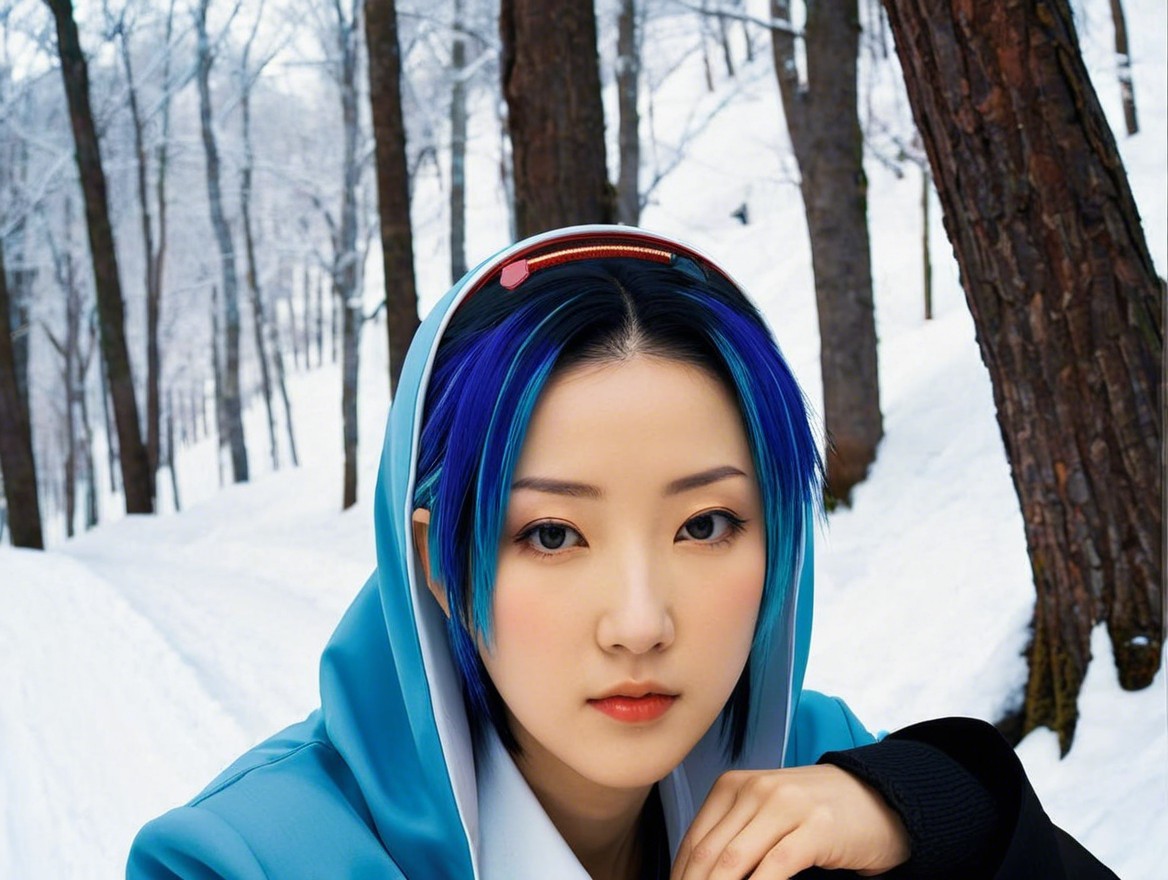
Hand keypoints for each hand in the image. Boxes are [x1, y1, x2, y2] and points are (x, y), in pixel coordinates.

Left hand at [670, 764, 909, 878]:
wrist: (878, 798)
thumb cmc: (815, 813)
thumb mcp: (765, 814)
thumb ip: (732, 837)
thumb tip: (696, 873)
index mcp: (734, 785)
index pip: (694, 841)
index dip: (682, 876)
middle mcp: (755, 789)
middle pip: (710, 854)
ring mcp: (786, 806)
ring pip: (734, 861)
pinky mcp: (816, 828)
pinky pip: (775, 867)